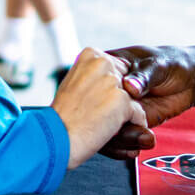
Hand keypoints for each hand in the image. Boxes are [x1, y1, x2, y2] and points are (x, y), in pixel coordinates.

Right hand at [50, 47, 146, 168]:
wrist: (54, 139)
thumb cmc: (63, 117)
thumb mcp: (76, 85)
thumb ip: (98, 77)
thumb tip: (126, 82)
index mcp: (91, 55)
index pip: (118, 70)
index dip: (110, 91)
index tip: (95, 103)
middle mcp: (103, 63)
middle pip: (128, 84)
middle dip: (120, 102)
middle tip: (97, 114)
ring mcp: (112, 82)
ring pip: (134, 101)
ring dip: (125, 116)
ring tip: (102, 123)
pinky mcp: (122, 101)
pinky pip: (139, 115)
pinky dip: (132, 127)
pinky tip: (111, 131)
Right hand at [98, 45, 194, 157]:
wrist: (192, 80)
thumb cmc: (173, 63)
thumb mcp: (158, 65)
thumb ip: (143, 76)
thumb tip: (129, 86)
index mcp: (108, 64)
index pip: (93, 84)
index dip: (96, 100)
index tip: (112, 112)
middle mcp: (108, 87)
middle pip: (96, 111)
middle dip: (109, 127)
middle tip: (129, 131)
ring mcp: (117, 106)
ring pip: (106, 128)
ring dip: (123, 139)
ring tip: (145, 138)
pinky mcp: (127, 120)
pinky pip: (119, 136)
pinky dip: (128, 144)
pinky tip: (141, 144)